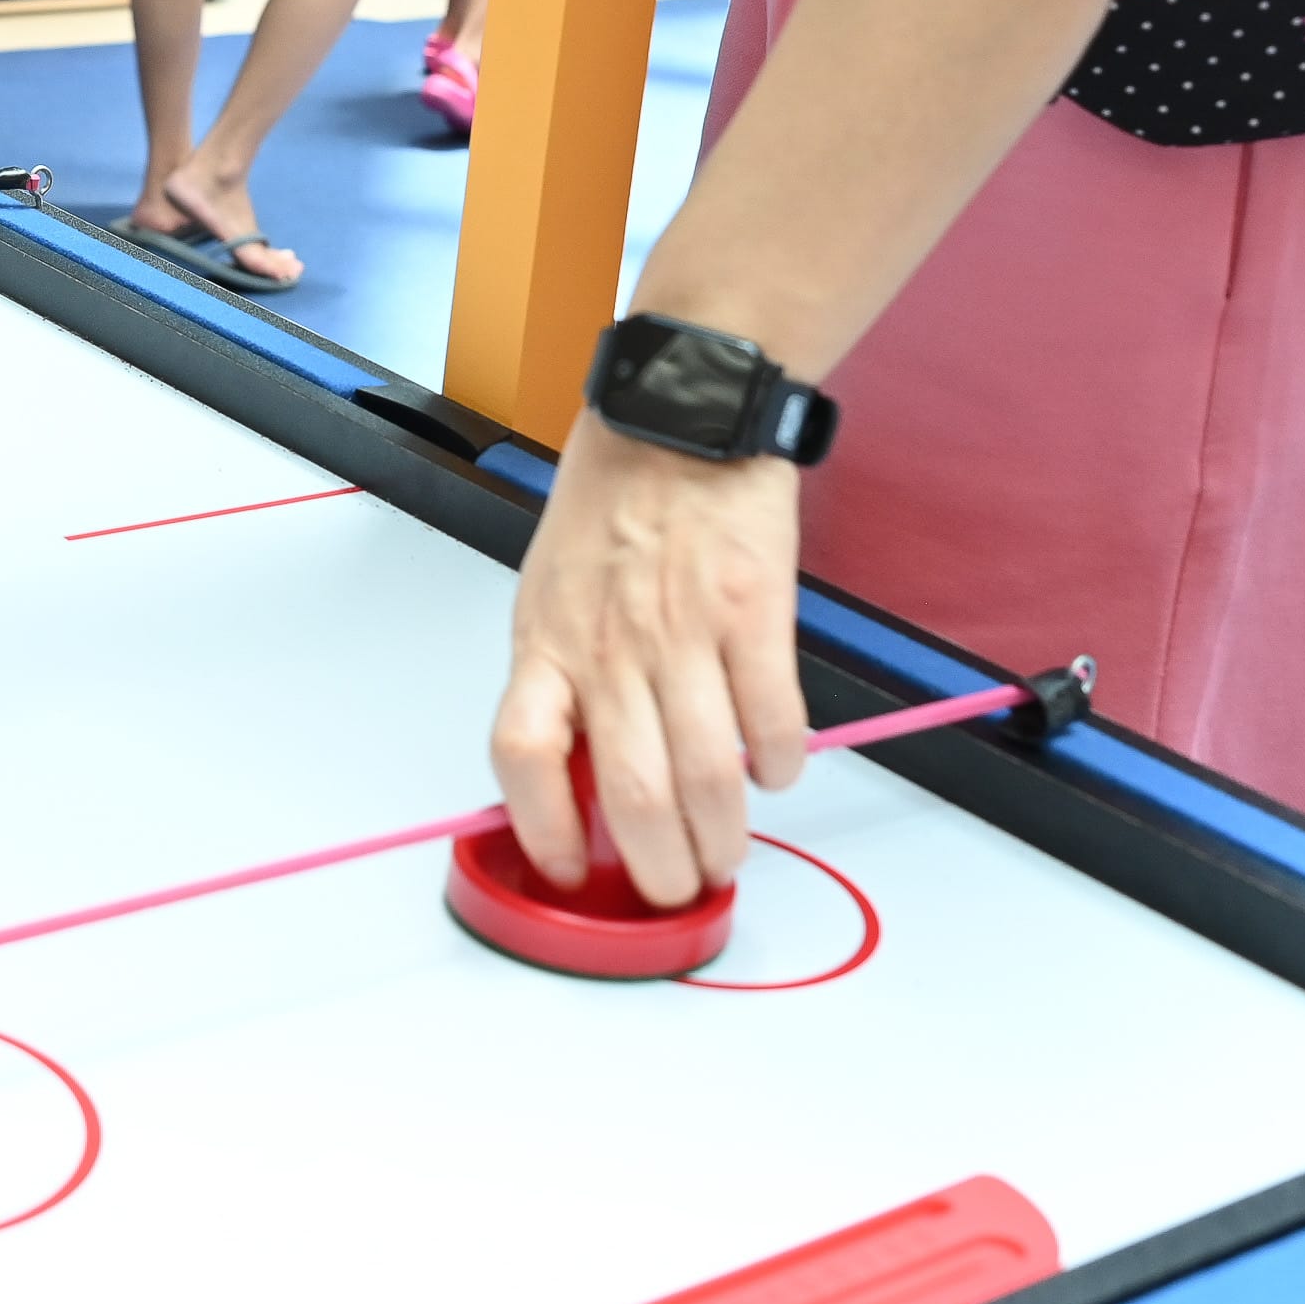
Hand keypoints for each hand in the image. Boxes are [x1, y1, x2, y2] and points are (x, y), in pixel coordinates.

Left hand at [487, 417, 811, 906]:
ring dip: (723, 834)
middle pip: (631, 791)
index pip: (524, 755)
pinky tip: (777, 773)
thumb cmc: (612, 502)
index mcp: (547, 642)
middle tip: (679, 886)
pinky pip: (772, 718)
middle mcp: (610, 646)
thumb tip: (578, 773)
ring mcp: (684, 631)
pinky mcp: (752, 612)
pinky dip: (780, 763)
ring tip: (728, 853)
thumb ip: (561, 675)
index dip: (542, 827)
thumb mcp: (551, 591)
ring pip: (706, 773)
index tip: (569, 867)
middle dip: (660, 864)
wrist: (680, 417)